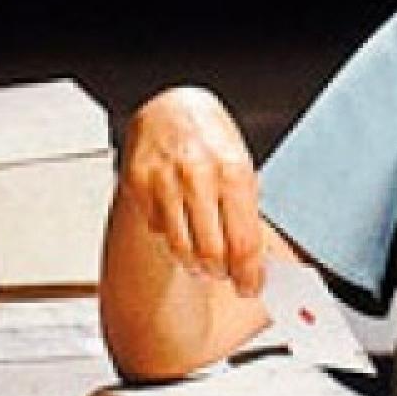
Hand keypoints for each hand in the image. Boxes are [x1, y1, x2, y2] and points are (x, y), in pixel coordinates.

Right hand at [119, 86, 263, 295]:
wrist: (171, 109)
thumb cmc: (211, 139)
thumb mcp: (241, 168)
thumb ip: (246, 212)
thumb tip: (257, 259)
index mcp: (234, 173)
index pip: (245, 243)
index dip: (249, 275)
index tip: (251, 287)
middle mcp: (199, 177)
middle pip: (212, 254)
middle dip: (222, 273)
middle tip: (227, 275)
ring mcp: (165, 182)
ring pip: (182, 250)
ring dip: (196, 264)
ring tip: (205, 259)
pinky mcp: (140, 186)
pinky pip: (159, 230)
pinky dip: (172, 236)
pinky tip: (181, 223)